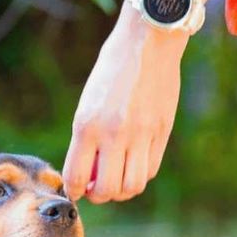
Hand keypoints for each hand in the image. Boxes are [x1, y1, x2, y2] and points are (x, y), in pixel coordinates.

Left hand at [63, 9, 187, 202]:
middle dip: (98, 196)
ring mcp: (141, 134)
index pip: (75, 176)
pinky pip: (150, 170)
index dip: (73, 191)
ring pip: (132, 186)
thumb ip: (86, 138)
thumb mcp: (88, 101)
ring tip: (116, 180)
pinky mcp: (162, 132)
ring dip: (121, 192)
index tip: (75, 190)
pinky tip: (133, 165)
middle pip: (106, 190)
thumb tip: (86, 173)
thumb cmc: (113, 69)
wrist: (148, 41)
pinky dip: (140, 176)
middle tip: (95, 188)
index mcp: (86, 125)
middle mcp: (113, 133)